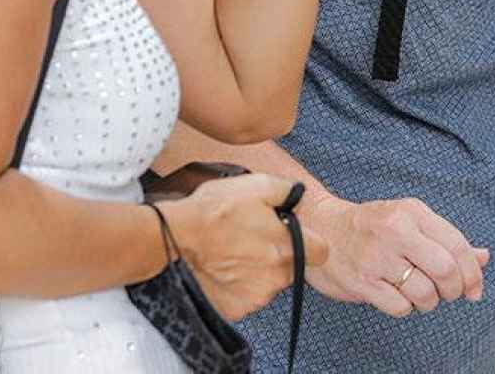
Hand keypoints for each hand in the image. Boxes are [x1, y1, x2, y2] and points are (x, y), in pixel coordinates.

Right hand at [160, 173, 328, 321]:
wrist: (173, 238)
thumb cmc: (214, 212)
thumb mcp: (257, 185)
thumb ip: (288, 191)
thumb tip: (298, 197)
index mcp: (287, 248)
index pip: (321, 252)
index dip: (309, 241)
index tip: (290, 234)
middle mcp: (276, 278)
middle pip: (292, 267)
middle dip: (278, 253)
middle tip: (252, 237)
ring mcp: (256, 297)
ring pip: (269, 283)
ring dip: (258, 270)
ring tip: (233, 250)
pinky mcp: (236, 309)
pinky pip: (247, 296)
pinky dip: (238, 285)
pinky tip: (223, 267)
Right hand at [303, 194, 490, 316]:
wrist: (320, 227)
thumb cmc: (373, 226)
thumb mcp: (411, 221)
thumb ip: (447, 239)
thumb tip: (483, 258)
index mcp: (412, 212)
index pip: (457, 246)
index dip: (472, 273)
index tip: (475, 290)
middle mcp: (396, 231)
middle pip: (445, 270)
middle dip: (454, 290)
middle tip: (448, 293)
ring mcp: (377, 257)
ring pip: (425, 293)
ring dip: (429, 301)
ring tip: (418, 293)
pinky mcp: (362, 282)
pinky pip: (400, 307)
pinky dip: (406, 307)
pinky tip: (397, 295)